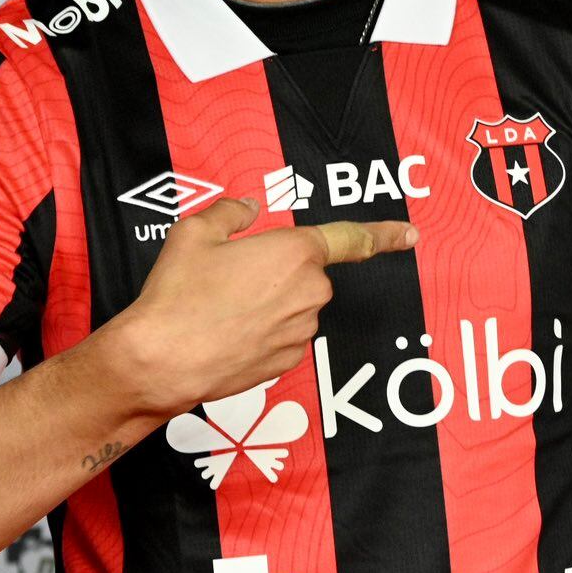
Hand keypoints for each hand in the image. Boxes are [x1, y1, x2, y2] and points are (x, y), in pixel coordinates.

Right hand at [120, 197, 417, 417]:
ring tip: (220, 308)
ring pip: (294, 306)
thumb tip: (248, 209)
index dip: (384, 235)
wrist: (162, 360)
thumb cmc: (178, 293)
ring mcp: (301, 331)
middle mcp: (309, 293)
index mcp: (296, 252)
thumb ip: (231, 213)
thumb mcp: (195, 232)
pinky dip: (261, 332)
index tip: (409, 234)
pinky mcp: (287, 362)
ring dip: (268, 303)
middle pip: (306, 273)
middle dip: (277, 272)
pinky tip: (226, 333)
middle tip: (230, 278)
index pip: (352, 238)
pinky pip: (283, 336)